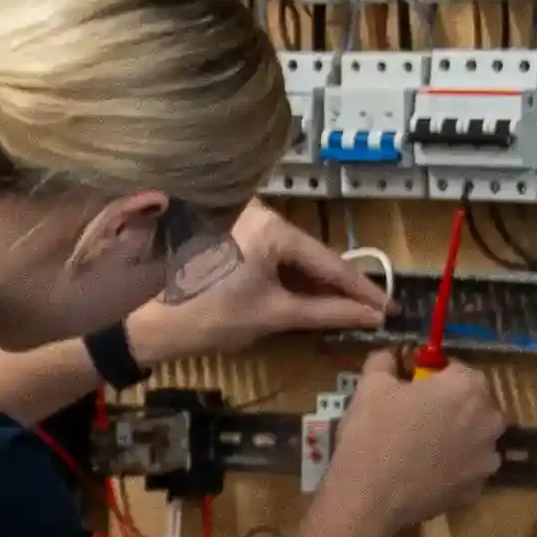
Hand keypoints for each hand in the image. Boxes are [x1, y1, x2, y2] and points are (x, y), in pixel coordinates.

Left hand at [135, 204, 387, 362]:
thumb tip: (371, 315)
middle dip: (339, 285)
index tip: (389, 306)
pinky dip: (289, 277)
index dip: (361, 288)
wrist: (147, 325)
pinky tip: (311, 297)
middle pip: (310, 254)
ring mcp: (239, 220)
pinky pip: (270, 254)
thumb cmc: (210, 318)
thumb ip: (328, 311)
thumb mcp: (274, 315)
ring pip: (291, 255)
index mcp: (270, 225)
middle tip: (372, 309)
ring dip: (315, 282)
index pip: (327, 260)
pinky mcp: (227, 233)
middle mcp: (257, 212)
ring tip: (347, 308)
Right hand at [320, 359, 511, 530]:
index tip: (415, 384)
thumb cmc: (372, 434)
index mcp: (467, 388)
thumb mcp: (370, 386)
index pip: (460, 369)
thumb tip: (390, 356)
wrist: (368, 498)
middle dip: (452, 404)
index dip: (436, 374)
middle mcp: (489, 421)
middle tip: (419, 415)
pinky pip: (467, 469)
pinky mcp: (477, 489)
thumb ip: (385, 362)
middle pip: (474, 403)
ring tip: (424, 447)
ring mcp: (487, 458)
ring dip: (457, 436)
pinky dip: (453, 467)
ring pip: (475, 437)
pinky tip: (426, 472)